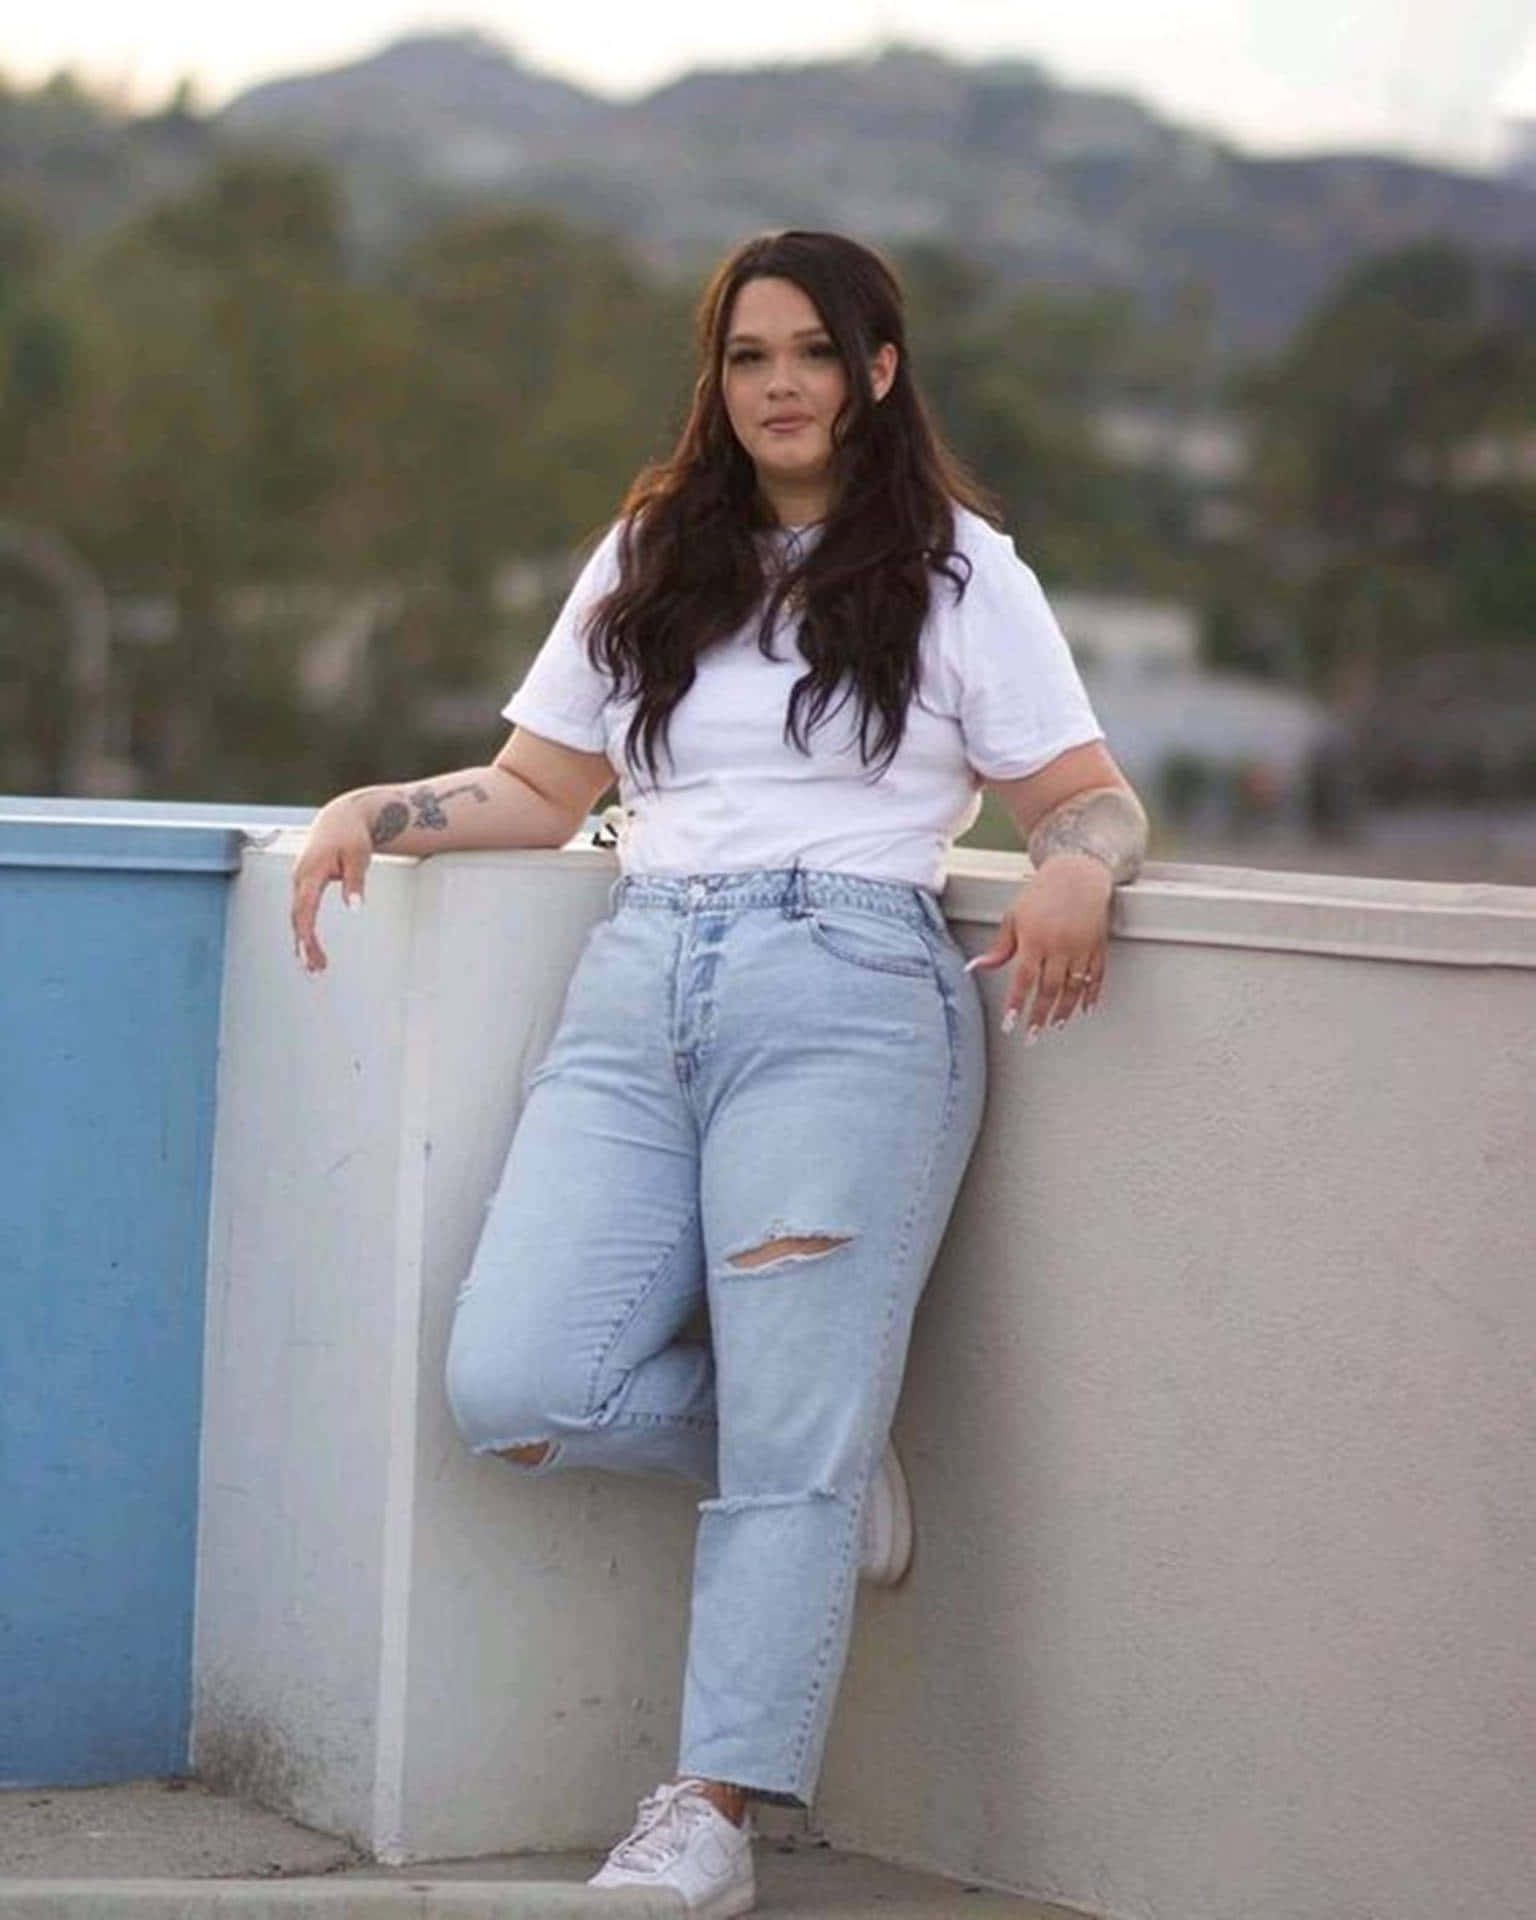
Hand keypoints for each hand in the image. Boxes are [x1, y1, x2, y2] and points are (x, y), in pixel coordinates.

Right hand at [290, 793, 373, 973]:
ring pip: (298, 916)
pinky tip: (310, 948)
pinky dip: (305, 930)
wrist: (341, 817)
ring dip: (304, 941)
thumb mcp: (359, 857)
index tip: (307, 951)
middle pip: (297, 916)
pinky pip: (301, 910)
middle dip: (304, 944)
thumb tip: (355, 908)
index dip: (305, 931)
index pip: (304, 907)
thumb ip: (355, 883)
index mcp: (310, 871)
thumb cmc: (351, 836)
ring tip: (316, 967)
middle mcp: (299, 877)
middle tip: (315, 970)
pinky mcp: (304, 884)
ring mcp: (299, 880)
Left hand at [964, 854, 1112, 1040]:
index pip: (1023, 979)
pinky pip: (1097, 977)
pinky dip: (1092, 995)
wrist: (1077, 874)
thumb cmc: (1041, 894)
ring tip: (1055, 1025)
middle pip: (1049, 989)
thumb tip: (975, 967)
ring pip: (1073, 987)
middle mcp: (1059, 946)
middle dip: (1039, 1015)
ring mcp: (1081, 948)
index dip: (1016, 1004)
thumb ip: (998, 947)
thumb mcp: (1014, 917)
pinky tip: (1085, 1009)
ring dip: (1064, 1010)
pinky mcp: (1098, 947)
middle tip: (1032, 1034)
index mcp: (1034, 939)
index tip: (1010, 1024)